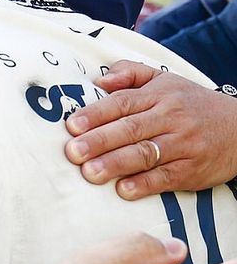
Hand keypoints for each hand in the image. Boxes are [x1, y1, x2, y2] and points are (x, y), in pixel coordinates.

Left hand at [64, 60, 236, 199]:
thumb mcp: (164, 80)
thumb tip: (99, 80)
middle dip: (99, 141)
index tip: (71, 126)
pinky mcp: (193, 170)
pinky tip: (124, 190)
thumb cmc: (190, 103)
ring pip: (145, 154)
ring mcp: (183, 145)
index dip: (95, 114)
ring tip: (90, 173)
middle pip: (130, 129)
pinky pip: (166, 177)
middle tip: (73, 152)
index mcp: (159, 95)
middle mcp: (170, 118)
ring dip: (115, 164)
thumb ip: (129, 73)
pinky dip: (145, 185)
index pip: (122, 103)